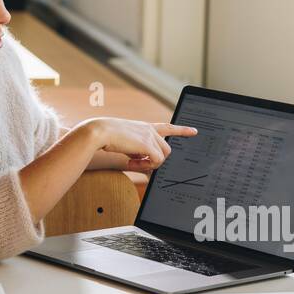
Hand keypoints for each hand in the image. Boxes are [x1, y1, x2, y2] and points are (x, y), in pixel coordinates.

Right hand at [77, 118, 196, 171]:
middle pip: (167, 150)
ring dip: (151, 163)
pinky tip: (131, 162)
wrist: (99, 131)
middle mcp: (150, 129)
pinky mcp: (147, 144)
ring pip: (163, 156)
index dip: (182, 130)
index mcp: (145, 127)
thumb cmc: (108, 137)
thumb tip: (148, 166)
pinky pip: (155, 160)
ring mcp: (149, 136)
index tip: (194, 131)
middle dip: (156, 160)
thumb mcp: (127, 145)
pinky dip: (145, 166)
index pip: (167, 127)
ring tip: (133, 162)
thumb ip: (139, 154)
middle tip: (138, 162)